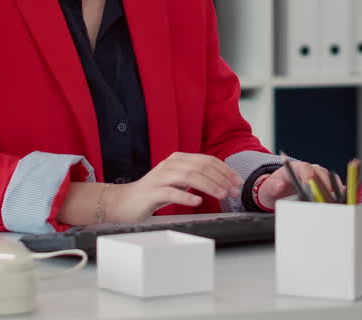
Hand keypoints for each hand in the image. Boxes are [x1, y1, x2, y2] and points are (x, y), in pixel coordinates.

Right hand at [106, 152, 242, 222]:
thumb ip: (194, 177)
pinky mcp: (152, 192)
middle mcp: (170, 164)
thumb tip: (221, 180)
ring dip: (209, 185)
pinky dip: (186, 196)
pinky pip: (172, 192)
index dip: (225, 170)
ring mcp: (161, 177)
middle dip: (221, 178)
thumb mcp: (177, 181)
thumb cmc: (152, 194)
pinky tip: (198, 201)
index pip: (207, 160)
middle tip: (233, 190)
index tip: (237, 181)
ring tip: (222, 195)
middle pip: (201, 166)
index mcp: (178, 159)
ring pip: (190, 176)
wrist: (124, 202)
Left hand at [257, 159, 335, 207]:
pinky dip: (339, 197)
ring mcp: (321, 178)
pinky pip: (336, 189)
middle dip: (325, 188)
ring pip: (332, 182)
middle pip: (323, 175)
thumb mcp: (268, 188)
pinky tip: (341, 206)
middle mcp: (311, 170)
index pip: (306, 169)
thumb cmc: (274, 188)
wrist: (277, 191)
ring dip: (334, 193)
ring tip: (335, 206)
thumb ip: (272, 186)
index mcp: (297, 168)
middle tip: (325, 201)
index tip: (311, 189)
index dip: (310, 178)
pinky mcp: (327, 187)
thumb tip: (279, 185)